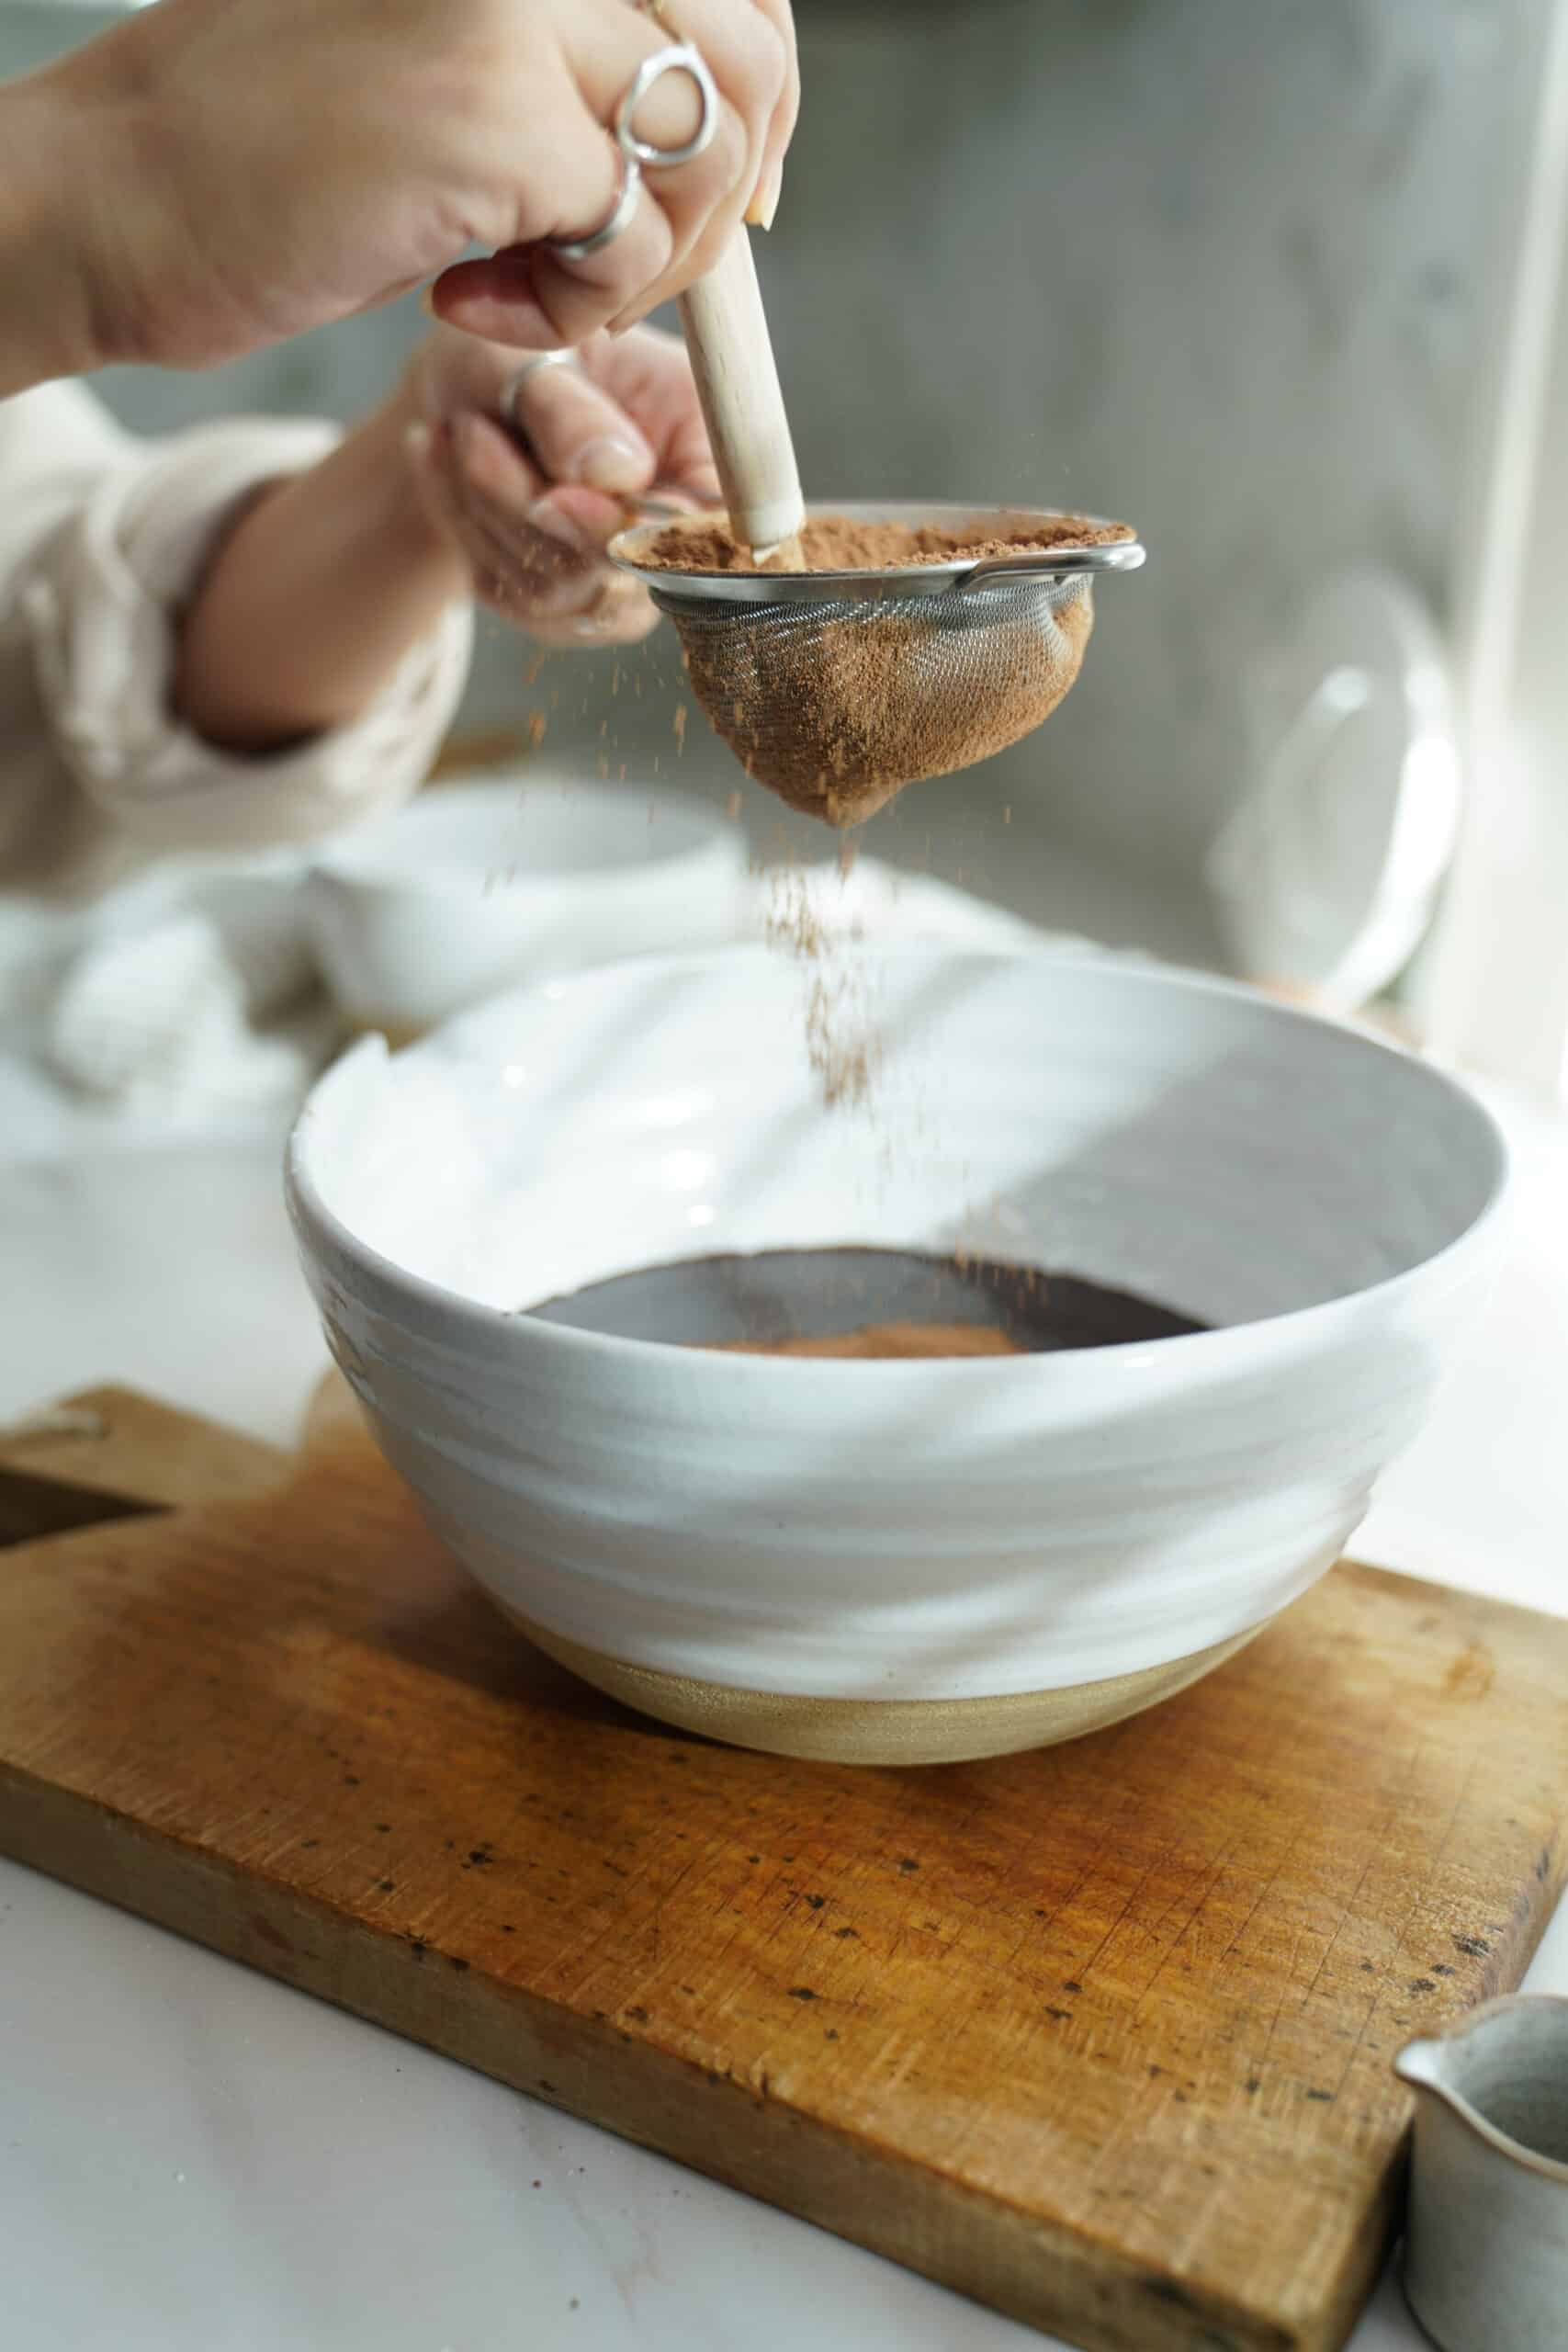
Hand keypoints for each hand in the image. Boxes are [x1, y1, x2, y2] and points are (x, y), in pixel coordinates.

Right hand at [31, 0, 796, 378]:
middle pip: (749, 62)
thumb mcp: (455, 75)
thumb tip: (734, 143)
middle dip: (717, 203)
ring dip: (648, 264)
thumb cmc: (270, 147)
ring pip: (707, 149)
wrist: (124, 192)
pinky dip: (575, 309)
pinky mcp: (499, 112)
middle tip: (612, 268)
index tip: (718, 199)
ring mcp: (521, 10)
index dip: (756, 98)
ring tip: (536, 288)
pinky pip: (628, 235)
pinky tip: (466, 300)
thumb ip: (576, 72)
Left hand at [402, 323, 719, 645]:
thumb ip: (572, 413)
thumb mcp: (532, 353)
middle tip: (470, 430)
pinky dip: (466, 528)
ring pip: (557, 588)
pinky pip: (511, 591)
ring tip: (457, 430)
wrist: (461, 388)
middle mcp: (674, 520)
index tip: (558, 498)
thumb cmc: (511, 350)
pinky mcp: (564, 601)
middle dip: (530, 505)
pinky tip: (443, 462)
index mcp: (702, 441)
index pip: (709, 522)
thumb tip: (612, 475)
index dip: (646, 533)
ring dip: (488, 511)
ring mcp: (621, 572)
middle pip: (624, 571)